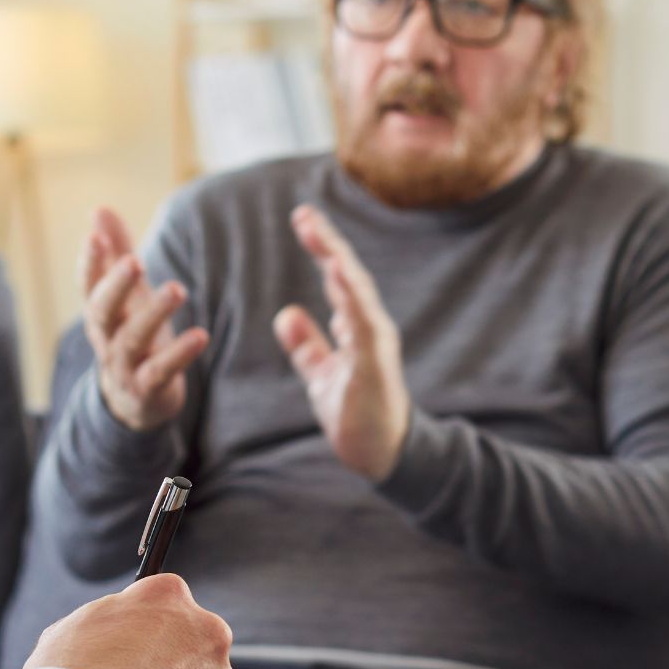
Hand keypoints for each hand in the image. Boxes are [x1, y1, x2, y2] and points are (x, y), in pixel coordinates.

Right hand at [80, 207, 210, 432]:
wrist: (134, 402)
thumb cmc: (131, 335)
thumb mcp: (126, 296)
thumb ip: (116, 252)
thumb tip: (99, 208)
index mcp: (100, 313)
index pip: (88, 285)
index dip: (90, 261)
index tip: (96, 235)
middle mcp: (106, 339)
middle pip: (102, 311)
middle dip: (116, 286)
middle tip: (134, 261)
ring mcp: (124, 366)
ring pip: (133, 339)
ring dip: (154, 314)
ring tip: (178, 288)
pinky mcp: (148, 389)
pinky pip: (161, 371)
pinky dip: (180, 354)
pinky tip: (200, 335)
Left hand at [272, 205, 411, 482]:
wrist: (381, 454)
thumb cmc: (358, 413)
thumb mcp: (322, 374)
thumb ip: (307, 345)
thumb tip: (286, 312)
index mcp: (357, 327)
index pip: (338, 279)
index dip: (322, 248)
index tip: (302, 219)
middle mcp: (370, 328)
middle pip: (348, 276)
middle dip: (328, 244)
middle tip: (304, 214)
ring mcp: (376, 345)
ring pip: (358, 295)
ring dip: (338, 264)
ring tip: (319, 237)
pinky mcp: (375, 366)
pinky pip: (364, 327)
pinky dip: (352, 299)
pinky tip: (337, 275)